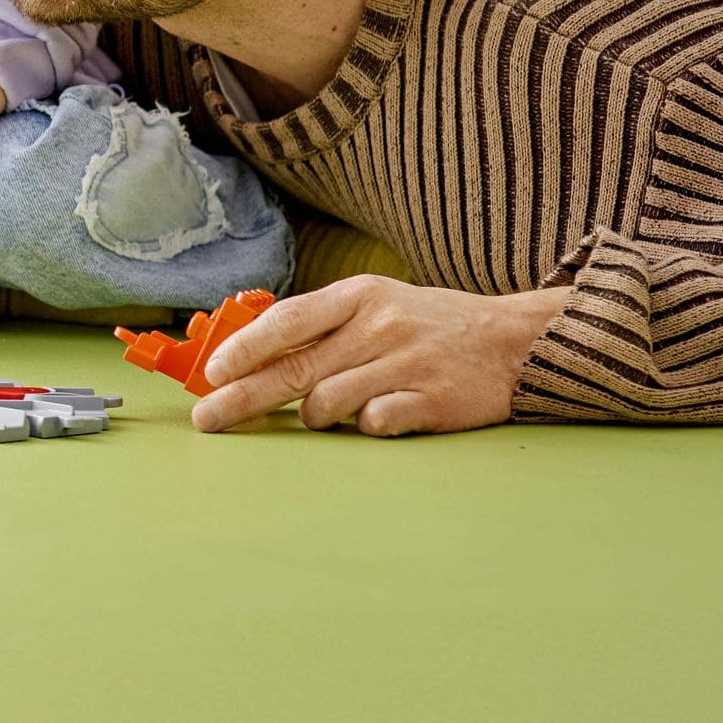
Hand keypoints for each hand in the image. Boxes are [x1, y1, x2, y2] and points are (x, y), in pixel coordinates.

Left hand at [191, 276, 575, 435]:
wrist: (514, 341)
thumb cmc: (428, 325)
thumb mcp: (375, 305)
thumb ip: (321, 327)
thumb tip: (249, 354)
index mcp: (359, 297)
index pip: (287, 322)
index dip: (244, 349)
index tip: (213, 373)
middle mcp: (379, 327)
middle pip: (293, 370)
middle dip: (241, 399)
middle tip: (208, 421)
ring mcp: (407, 363)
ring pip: (327, 403)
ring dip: (314, 416)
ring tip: (325, 412)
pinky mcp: (434, 400)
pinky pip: (374, 423)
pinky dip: (363, 426)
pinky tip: (373, 417)